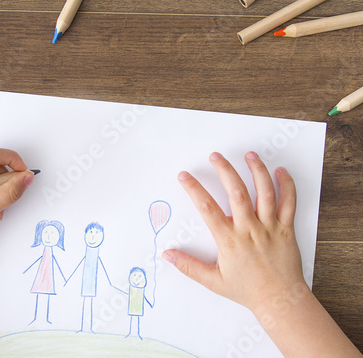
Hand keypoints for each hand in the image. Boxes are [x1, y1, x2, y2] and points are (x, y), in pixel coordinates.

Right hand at [163, 151, 306, 312]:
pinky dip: (286, 184)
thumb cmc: (247, 290)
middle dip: (225, 170)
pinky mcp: (286, 228)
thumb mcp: (213, 280)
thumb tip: (167, 255)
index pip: (207, 208)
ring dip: (256, 170)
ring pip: (264, 192)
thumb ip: (189, 266)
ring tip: (249, 155)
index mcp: (229, 240)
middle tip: (216, 156)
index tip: (185, 176)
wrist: (280, 300)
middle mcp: (249, 229)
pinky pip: (289, 202)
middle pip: (236, 192)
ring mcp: (270, 227)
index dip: (194, 188)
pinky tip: (280, 171)